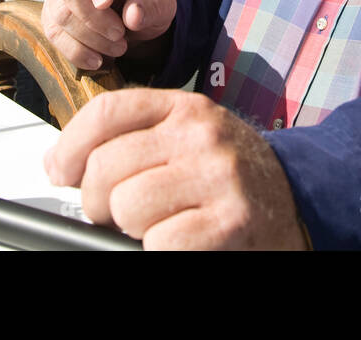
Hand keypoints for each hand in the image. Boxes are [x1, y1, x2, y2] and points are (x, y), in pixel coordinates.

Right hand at [41, 0, 175, 70]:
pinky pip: (55, 35)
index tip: (106, 2)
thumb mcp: (163, 1)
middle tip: (120, 35)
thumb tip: (133, 16)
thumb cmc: (146, 0)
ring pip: (61, 14)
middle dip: (95, 19)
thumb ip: (153, 5)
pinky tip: (98, 59)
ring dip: (91, 39)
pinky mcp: (52, 15)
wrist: (133, 19)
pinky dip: (77, 52)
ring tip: (118, 47)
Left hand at [43, 88, 307, 249]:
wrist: (299, 201)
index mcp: (185, 109)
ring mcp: (218, 177)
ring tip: (162, 224)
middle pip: (107, 166)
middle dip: (100, 201)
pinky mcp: (230, 222)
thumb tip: (62, 164)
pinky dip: (161, 249)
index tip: (61, 171)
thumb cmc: (232, 175)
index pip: (107, 113)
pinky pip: (160, 243)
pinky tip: (182, 240)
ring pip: (127, 206)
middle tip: (121, 212)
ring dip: (134, 228)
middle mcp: (202, 135)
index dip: (71, 146)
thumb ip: (133, 139)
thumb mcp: (187, 138)